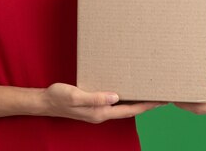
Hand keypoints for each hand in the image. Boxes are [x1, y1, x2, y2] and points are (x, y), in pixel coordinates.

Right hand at [40, 83, 166, 123]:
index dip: (145, 106)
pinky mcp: (93, 105)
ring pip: (122, 106)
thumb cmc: (58, 97)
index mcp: (99, 113)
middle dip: (145, 104)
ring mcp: (98, 110)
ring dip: (135, 101)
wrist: (45, 102)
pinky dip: (124, 97)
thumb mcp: (75, 96)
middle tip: (160, 95)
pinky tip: (126, 90)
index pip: (128, 110)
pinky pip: (113, 102)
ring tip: (148, 92)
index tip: (159, 101)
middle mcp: (101, 113)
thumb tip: (115, 97)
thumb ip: (95, 98)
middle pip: (129, 110)